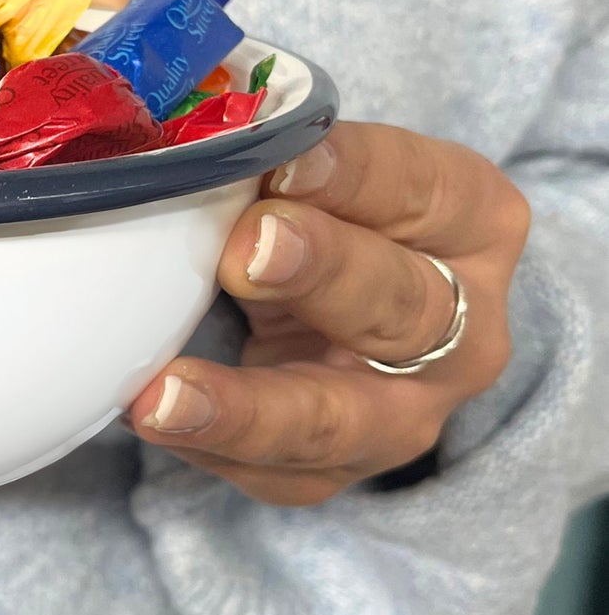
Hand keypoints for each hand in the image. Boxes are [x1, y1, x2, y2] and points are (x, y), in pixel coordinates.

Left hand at [126, 123, 529, 504]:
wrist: (323, 290)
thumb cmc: (310, 203)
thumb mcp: (305, 165)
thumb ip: (267, 155)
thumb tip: (190, 142)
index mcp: (467, 218)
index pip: (415, 187)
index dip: (349, 174)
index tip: (281, 162)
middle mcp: (460, 322)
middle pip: (400, 305)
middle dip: (318, 276)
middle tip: (242, 255)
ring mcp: (410, 408)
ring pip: (338, 420)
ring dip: (247, 409)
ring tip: (163, 396)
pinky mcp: (345, 465)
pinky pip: (279, 472)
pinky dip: (209, 447)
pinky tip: (147, 415)